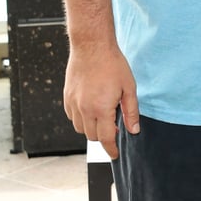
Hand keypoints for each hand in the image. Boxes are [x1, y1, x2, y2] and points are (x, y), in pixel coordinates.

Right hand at [63, 42, 139, 158]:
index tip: (115, 154)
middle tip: (115, 125)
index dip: (111, 149)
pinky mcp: (67, 97)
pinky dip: (81, 118)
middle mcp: (84, 109)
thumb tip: (133, 130)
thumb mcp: (128, 87)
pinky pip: (72, 117)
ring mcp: (73, 104)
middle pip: (93, 136)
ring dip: (91, 127)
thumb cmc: (112, 64)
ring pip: (80, 128)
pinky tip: (91, 107)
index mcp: (101, 109)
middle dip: (104, 136)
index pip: (106, 139)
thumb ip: (131, 111)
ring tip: (103, 114)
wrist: (92, 46)